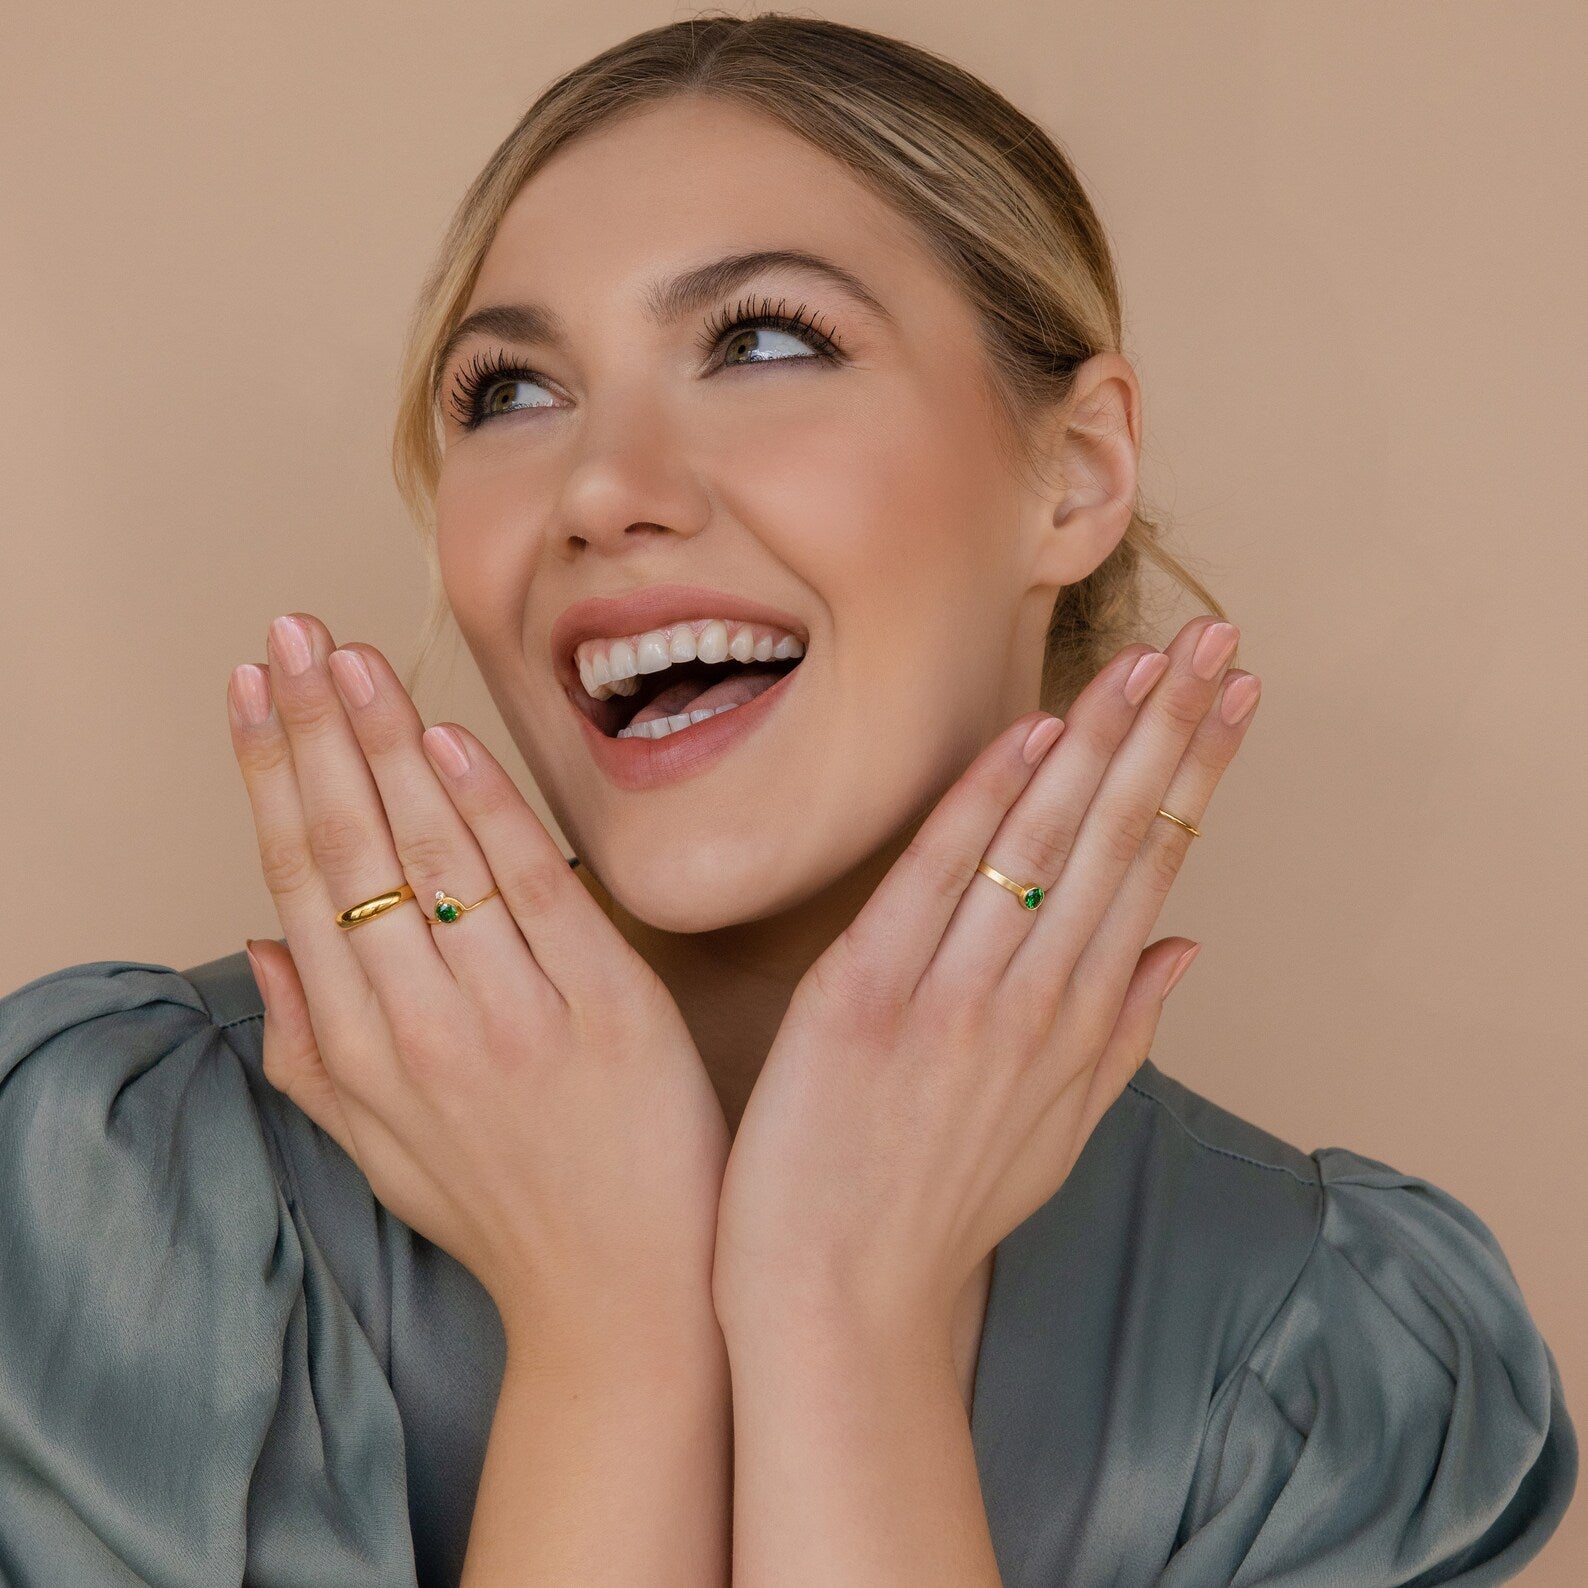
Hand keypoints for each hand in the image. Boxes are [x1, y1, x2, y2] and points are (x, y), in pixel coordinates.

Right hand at [228, 613, 729, 1352]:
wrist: (620, 1290)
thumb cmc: (500, 1211)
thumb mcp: (375, 1148)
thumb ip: (305, 1050)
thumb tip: (259, 944)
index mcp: (358, 1054)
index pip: (300, 881)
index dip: (272, 776)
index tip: (253, 691)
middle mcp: (420, 1025)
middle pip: (352, 848)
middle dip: (312, 730)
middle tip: (286, 634)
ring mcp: (512, 1014)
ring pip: (430, 853)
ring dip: (383, 743)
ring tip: (347, 656)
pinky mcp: (603, 1006)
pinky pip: (535, 888)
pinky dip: (487, 810)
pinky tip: (448, 740)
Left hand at [712, 616, 1257, 1352]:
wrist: (838, 1302)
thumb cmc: (939, 1215)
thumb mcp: (1057, 1137)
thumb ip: (1125, 1036)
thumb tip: (1187, 945)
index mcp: (1076, 1026)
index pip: (1153, 869)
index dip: (1196, 775)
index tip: (1232, 698)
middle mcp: (1032, 1001)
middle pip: (1117, 839)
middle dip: (1170, 731)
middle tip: (1215, 640)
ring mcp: (953, 996)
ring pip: (1045, 845)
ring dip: (1101, 741)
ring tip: (1150, 659)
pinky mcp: (865, 997)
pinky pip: (935, 879)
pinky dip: (983, 803)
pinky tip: (1029, 734)